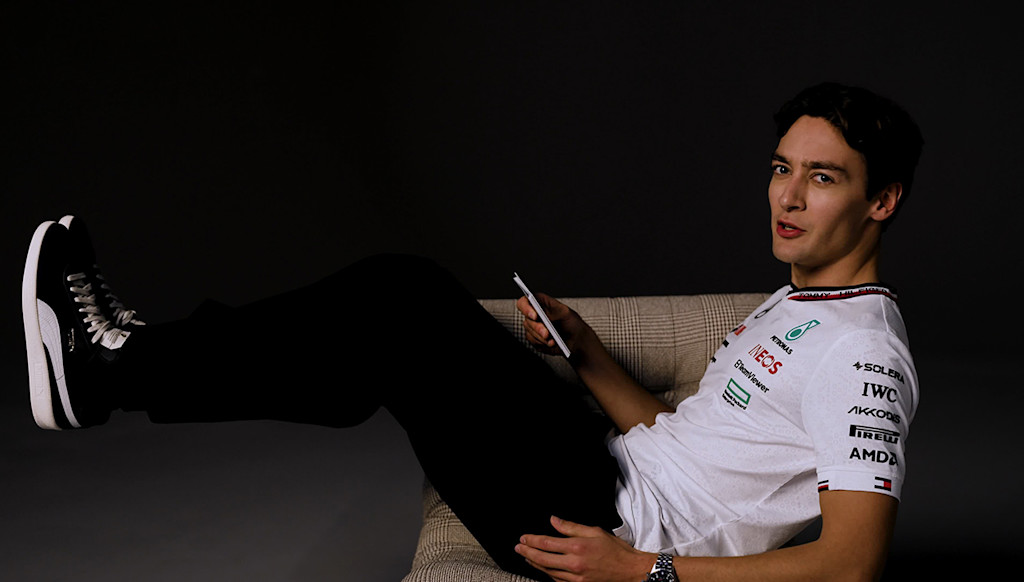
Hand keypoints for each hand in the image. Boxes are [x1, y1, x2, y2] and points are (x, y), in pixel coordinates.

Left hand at [515, 516, 653, 581]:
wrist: (630, 571)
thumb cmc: (616, 551)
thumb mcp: (594, 531)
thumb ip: (571, 527)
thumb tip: (553, 520)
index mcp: (577, 547)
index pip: (546, 543)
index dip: (531, 541)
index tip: (523, 538)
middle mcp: (574, 564)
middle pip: (542, 559)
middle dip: (527, 553)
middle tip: (518, 548)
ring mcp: (576, 578)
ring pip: (548, 572)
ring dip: (535, 564)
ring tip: (527, 558)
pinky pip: (558, 581)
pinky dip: (548, 574)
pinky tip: (544, 569)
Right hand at [516, 293, 591, 356]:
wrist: (576, 341)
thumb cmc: (572, 324)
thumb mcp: (565, 312)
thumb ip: (552, 306)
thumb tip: (541, 306)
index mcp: (540, 304)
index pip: (525, 302)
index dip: (526, 308)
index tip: (535, 316)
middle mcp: (535, 315)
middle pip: (527, 320)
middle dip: (537, 328)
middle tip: (547, 333)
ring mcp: (533, 327)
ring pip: (529, 332)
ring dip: (541, 337)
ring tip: (553, 340)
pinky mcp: (534, 338)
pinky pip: (532, 341)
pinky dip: (542, 343)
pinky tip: (551, 343)